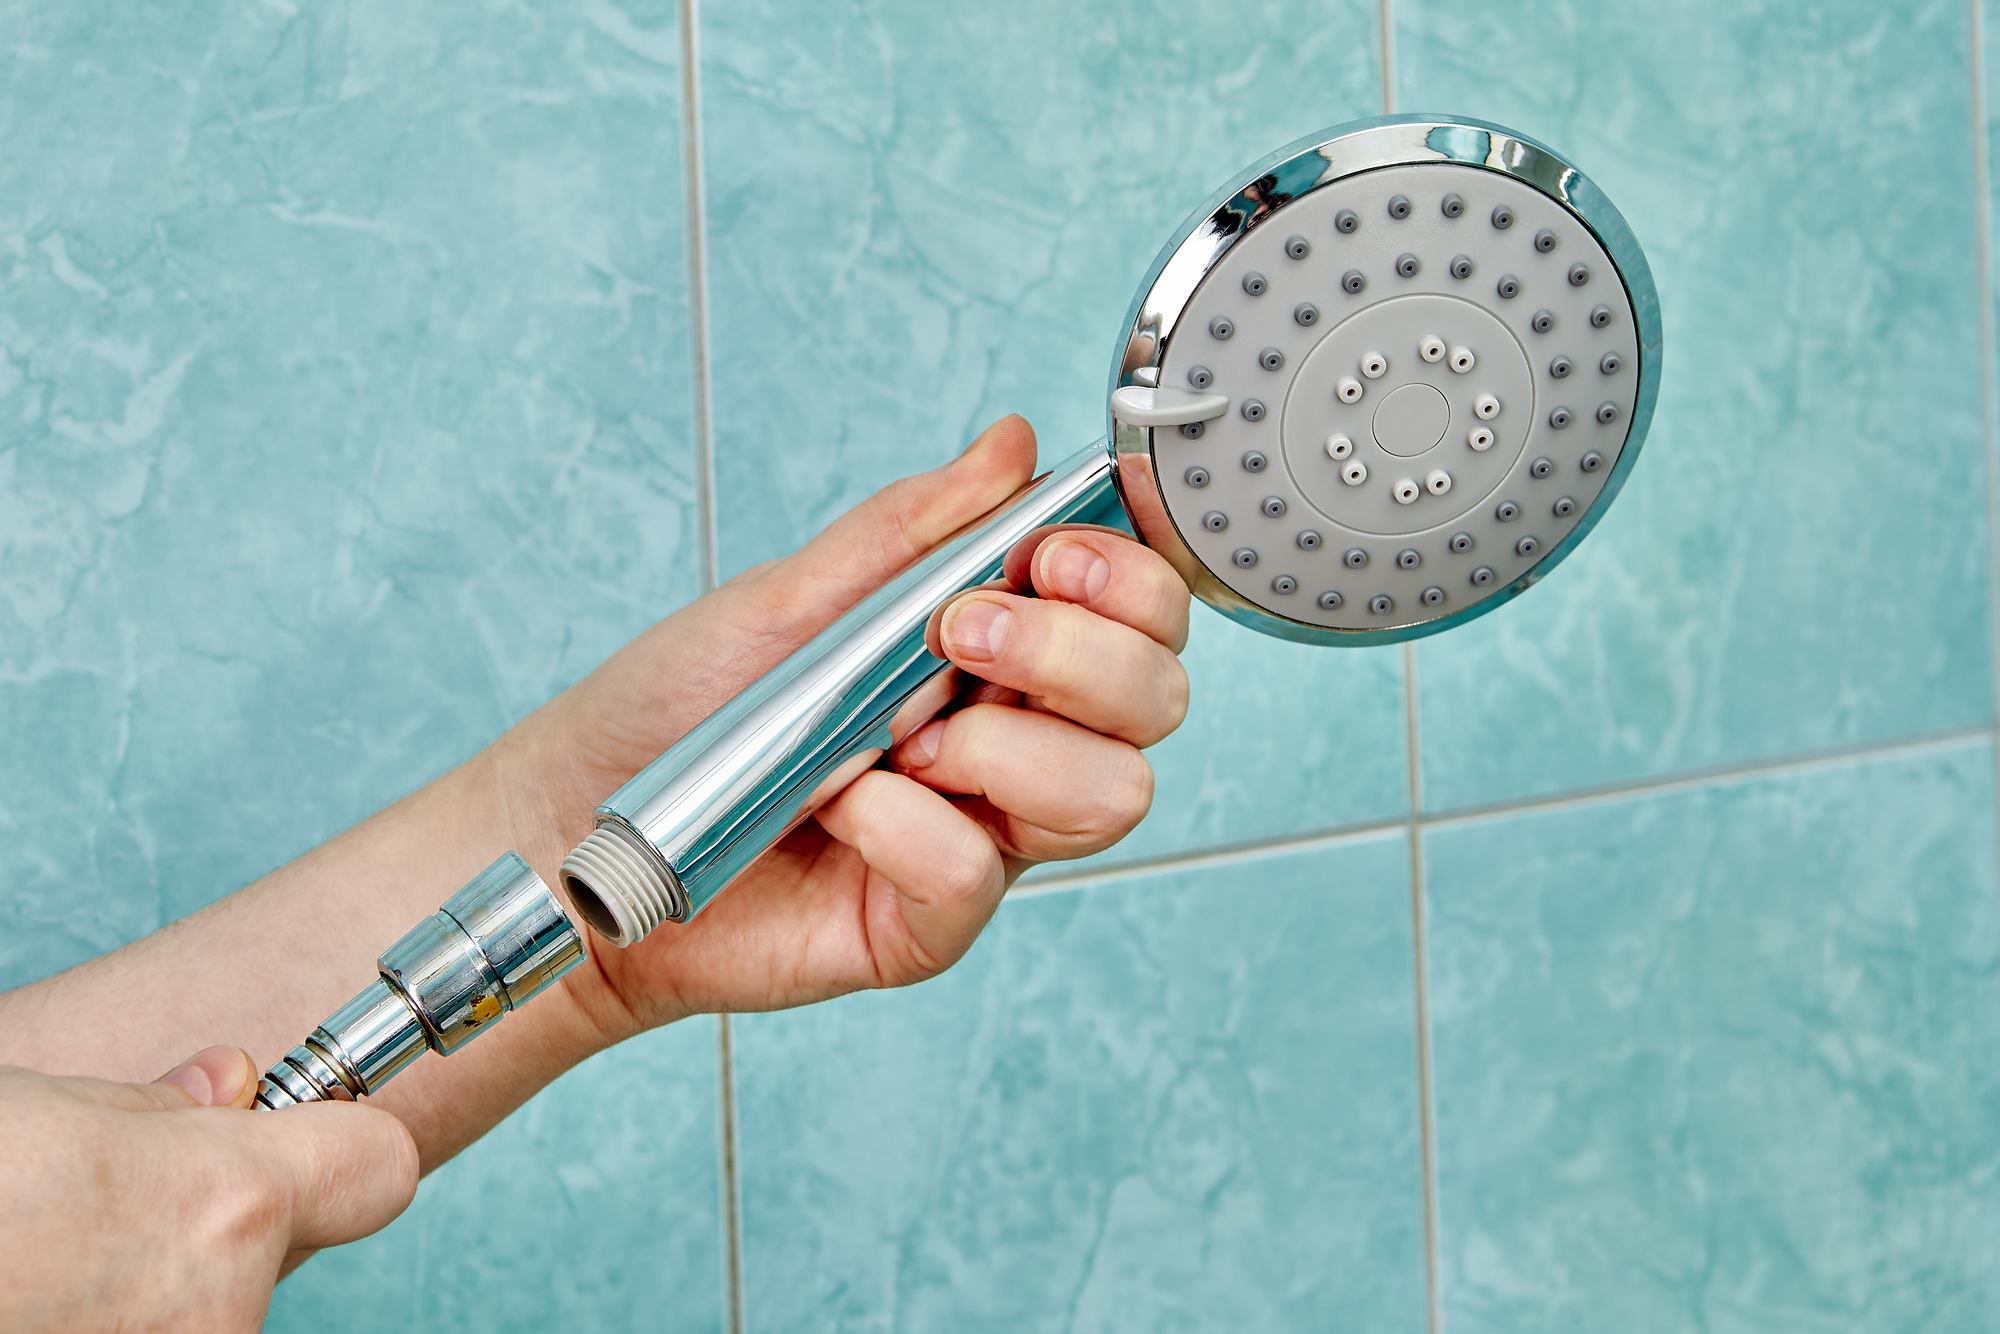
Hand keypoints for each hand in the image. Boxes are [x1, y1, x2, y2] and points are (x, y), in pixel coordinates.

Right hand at [0, 1047, 416, 1332]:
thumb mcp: (28, 1104)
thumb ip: (149, 1109)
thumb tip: (224, 1087)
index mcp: (222, 1209)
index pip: (375, 1168)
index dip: (331, 1145)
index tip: (300, 1138)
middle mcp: (215, 1316)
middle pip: (262, 1255)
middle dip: (196, 1228)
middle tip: (88, 1210)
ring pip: (193, 1317)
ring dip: (131, 1296)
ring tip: (27, 1264)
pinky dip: (92, 1325)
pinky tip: (25, 1298)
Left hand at [506, 416, 1190, 1034]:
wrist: (576, 826)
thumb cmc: (675, 707)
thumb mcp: (789, 596)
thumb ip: (909, 531)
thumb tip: (1012, 445)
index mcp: (997, 652)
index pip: (1139, 611)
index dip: (1130, 574)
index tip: (1050, 550)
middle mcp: (1013, 741)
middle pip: (1155, 699)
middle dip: (1078, 652)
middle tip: (960, 632)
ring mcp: (984, 835)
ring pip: (1112, 795)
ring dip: (1011, 751)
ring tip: (897, 737)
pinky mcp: (931, 921)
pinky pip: (978, 872)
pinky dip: (905, 827)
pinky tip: (839, 809)